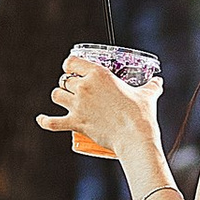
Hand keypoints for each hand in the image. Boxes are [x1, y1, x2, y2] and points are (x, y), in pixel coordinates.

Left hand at [38, 51, 162, 164]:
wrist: (135, 136)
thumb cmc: (141, 114)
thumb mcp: (148, 95)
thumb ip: (152, 86)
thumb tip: (158, 82)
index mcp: (98, 74)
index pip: (72, 62)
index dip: (70, 65)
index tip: (73, 70)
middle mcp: (84, 87)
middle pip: (64, 80)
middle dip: (68, 83)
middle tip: (75, 89)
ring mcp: (78, 105)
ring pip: (56, 95)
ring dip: (60, 97)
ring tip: (66, 101)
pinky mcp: (75, 123)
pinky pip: (52, 122)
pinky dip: (45, 121)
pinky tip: (41, 119)